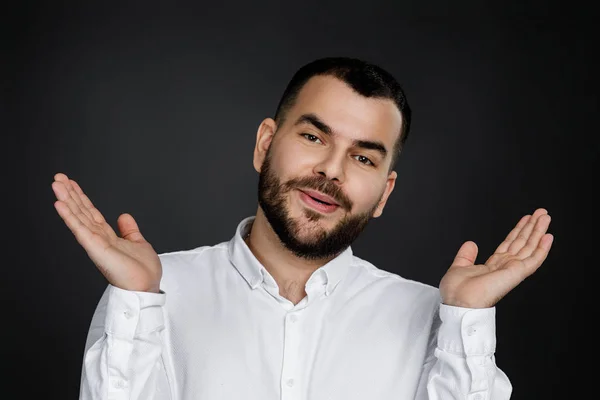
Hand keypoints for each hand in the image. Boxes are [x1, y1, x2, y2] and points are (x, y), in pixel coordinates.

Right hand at [52, 173, 161, 292]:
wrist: (147, 287)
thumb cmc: (143, 272)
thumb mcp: (138, 243)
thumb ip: (129, 229)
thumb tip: (123, 215)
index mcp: (107, 237)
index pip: (91, 213)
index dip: (81, 198)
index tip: (72, 184)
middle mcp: (98, 239)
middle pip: (81, 212)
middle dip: (70, 194)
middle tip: (58, 177)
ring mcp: (95, 244)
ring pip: (78, 217)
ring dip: (66, 200)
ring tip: (56, 184)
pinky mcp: (96, 249)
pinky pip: (80, 230)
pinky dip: (70, 217)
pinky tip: (60, 204)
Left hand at [439, 208, 552, 307]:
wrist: (459, 302)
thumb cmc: (457, 292)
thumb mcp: (459, 267)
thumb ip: (466, 255)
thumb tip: (471, 243)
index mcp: (492, 266)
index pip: (510, 244)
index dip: (518, 231)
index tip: (526, 219)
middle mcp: (504, 267)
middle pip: (522, 243)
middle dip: (532, 227)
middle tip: (541, 213)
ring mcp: (512, 270)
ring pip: (530, 247)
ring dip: (538, 231)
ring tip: (546, 217)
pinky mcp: (516, 274)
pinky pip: (533, 260)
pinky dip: (541, 248)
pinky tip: (548, 236)